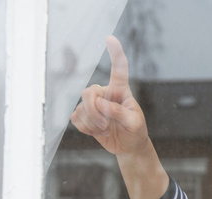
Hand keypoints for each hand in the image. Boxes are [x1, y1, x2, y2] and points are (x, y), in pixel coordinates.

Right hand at [70, 36, 167, 198]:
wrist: (129, 146)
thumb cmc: (136, 131)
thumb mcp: (134, 123)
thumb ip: (119, 112)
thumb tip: (100, 103)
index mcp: (121, 90)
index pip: (118, 69)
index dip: (115, 53)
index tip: (111, 38)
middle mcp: (106, 93)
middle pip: (88, 92)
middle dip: (94, 111)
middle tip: (105, 125)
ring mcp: (94, 104)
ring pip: (81, 109)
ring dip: (93, 124)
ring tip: (105, 130)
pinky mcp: (85, 116)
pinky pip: (76, 118)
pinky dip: (85, 128)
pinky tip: (96, 132)